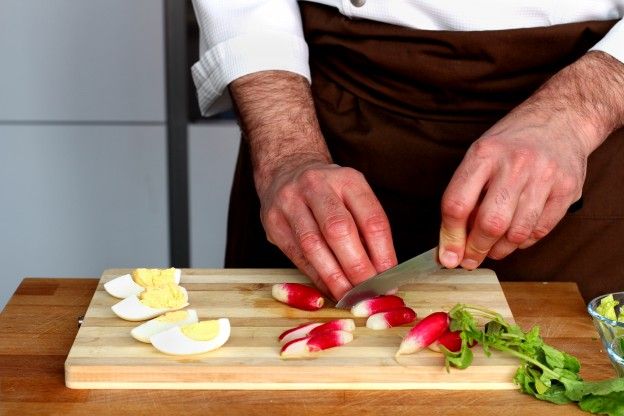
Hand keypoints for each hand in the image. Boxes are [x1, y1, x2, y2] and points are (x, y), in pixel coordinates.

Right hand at [229, 70, 396, 298]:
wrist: (286, 170)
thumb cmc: (329, 191)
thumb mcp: (353, 196)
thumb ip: (366, 229)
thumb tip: (382, 272)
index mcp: (347, 179)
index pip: (371, 218)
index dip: (382, 252)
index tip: (389, 277)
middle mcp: (316, 186)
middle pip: (339, 230)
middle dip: (356, 266)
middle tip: (368, 292)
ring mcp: (290, 202)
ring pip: (313, 245)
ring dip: (333, 276)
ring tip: (348, 296)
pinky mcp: (272, 221)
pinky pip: (296, 255)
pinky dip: (315, 276)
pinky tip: (328, 288)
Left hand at [438, 51, 623, 268]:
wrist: (561, 119)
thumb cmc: (512, 142)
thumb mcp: (480, 156)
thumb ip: (465, 194)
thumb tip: (452, 241)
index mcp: (484, 154)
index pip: (457, 204)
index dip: (450, 237)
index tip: (447, 257)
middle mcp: (515, 164)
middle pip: (489, 223)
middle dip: (476, 249)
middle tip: (470, 260)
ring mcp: (544, 177)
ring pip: (516, 233)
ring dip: (500, 250)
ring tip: (492, 250)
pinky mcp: (567, 190)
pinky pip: (540, 231)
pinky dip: (523, 242)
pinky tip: (514, 238)